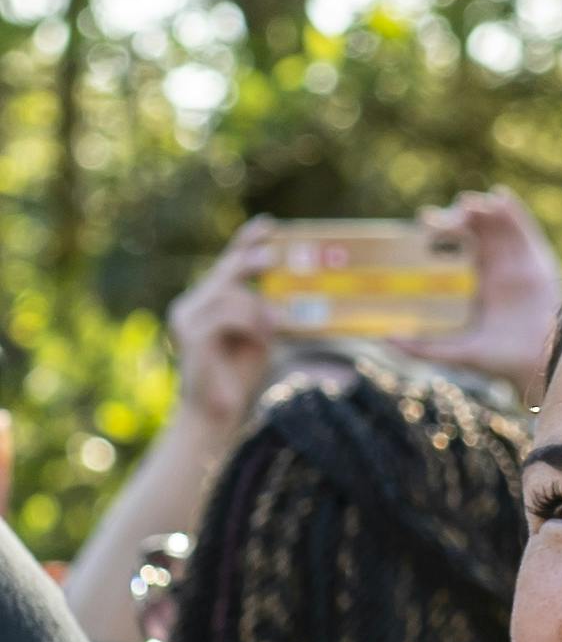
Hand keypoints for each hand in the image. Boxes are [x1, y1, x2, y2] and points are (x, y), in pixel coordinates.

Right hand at [167, 220, 278, 437]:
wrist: (213, 416)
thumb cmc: (237, 378)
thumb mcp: (259, 339)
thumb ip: (266, 314)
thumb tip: (294, 297)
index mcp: (208, 301)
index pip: (227, 262)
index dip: (246, 241)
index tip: (269, 225)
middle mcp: (193, 304)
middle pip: (225, 270)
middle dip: (252, 259)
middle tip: (277, 256)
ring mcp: (187, 318)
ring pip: (229, 293)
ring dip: (258, 306)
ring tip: (278, 323)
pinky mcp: (191, 336)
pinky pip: (226, 315)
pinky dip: (249, 322)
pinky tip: (263, 337)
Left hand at [411, 189, 561, 403]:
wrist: (538, 366)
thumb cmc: (500, 362)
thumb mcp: (455, 354)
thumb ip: (422, 348)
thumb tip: (384, 340)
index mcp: (475, 285)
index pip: (454, 249)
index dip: (440, 232)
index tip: (423, 224)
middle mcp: (495, 269)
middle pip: (474, 230)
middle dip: (456, 217)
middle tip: (441, 218)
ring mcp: (516, 263)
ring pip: (497, 224)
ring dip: (481, 208)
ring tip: (467, 204)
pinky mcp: (537, 261)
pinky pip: (525, 229)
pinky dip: (513, 211)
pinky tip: (498, 198)